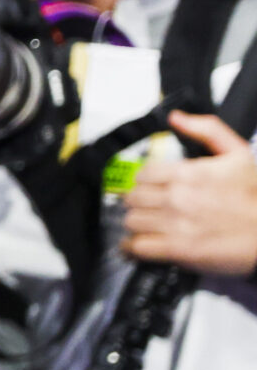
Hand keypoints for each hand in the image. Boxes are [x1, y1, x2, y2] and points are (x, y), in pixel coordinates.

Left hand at [123, 113, 256, 277]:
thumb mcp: (238, 153)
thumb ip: (207, 130)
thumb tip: (177, 118)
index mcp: (186, 173)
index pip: (142, 174)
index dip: (145, 182)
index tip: (151, 188)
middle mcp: (176, 197)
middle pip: (133, 197)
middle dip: (138, 203)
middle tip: (147, 208)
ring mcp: (174, 224)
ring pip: (131, 221)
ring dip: (136, 224)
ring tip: (145, 226)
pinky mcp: (178, 250)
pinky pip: (138, 247)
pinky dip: (133, 248)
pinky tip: (137, 246)